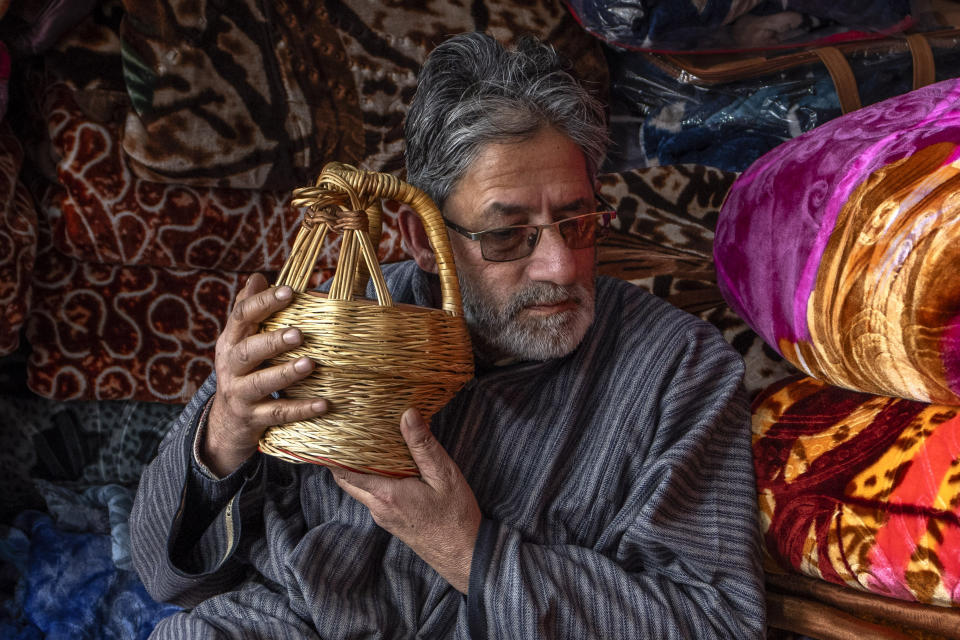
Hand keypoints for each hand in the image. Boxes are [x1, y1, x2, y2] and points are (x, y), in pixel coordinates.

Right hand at [203, 273, 327, 476]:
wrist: (226, 423)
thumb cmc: (244, 370)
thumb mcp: (241, 340)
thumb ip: (250, 310)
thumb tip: (258, 276)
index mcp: (230, 341)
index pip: (241, 316)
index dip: (263, 302)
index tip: (289, 291)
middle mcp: (230, 366)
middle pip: (246, 351)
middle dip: (272, 341)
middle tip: (299, 333)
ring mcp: (239, 394)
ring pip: (260, 383)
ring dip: (285, 374)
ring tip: (310, 364)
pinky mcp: (253, 419)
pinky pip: (278, 413)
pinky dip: (301, 409)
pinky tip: (324, 404)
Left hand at [333, 408, 481, 593]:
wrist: (464, 555)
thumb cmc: (456, 517)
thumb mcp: (444, 475)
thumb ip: (423, 445)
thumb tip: (407, 414)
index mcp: (386, 494)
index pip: (345, 471)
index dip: (334, 452)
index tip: (334, 432)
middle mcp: (378, 507)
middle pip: (346, 480)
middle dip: (341, 457)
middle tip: (346, 433)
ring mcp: (383, 516)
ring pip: (360, 488)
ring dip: (358, 468)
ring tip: (366, 443)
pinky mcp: (391, 521)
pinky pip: (373, 495)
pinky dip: (372, 478)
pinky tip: (387, 464)